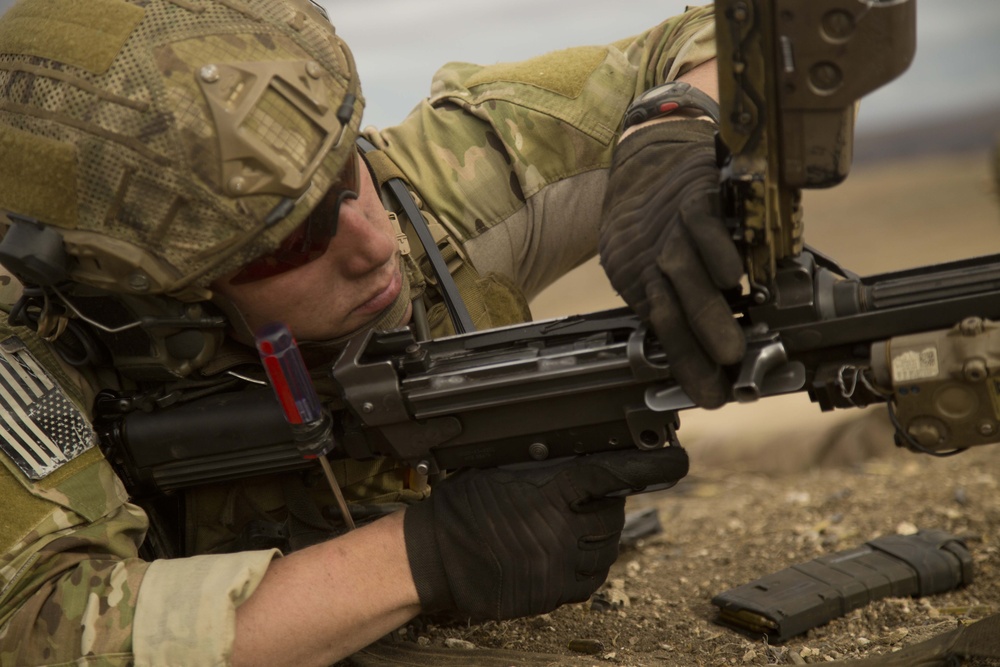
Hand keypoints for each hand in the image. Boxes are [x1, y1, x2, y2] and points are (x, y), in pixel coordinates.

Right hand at [402, 447, 687, 619]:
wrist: (434, 558)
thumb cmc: (462, 508)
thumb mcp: (500, 470)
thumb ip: (544, 465)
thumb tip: (580, 452)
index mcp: (546, 492)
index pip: (609, 473)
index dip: (647, 465)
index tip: (675, 462)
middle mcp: (557, 530)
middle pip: (611, 512)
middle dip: (609, 501)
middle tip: (592, 496)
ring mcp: (556, 565)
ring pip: (606, 547)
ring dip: (601, 533)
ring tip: (577, 523)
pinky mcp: (551, 594)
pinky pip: (591, 579)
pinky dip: (591, 562)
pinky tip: (572, 550)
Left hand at [599, 119, 744, 407]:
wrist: (642, 156)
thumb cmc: (657, 216)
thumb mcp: (649, 258)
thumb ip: (678, 295)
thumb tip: (722, 346)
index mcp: (643, 281)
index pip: (663, 329)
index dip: (686, 364)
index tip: (712, 395)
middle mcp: (655, 258)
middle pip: (672, 306)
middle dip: (698, 343)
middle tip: (726, 369)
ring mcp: (671, 227)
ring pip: (683, 272)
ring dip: (708, 310)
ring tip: (732, 341)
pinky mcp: (692, 194)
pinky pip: (700, 224)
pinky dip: (714, 250)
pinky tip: (732, 275)